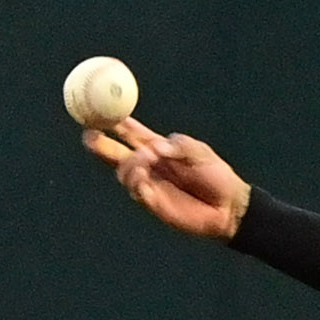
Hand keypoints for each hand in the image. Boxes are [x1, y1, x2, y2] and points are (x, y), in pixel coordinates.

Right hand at [82, 119, 251, 241]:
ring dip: (129, 164)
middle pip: (116, 153)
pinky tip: (143, 178)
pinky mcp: (153, 203)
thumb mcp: (200, 152)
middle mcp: (149, 165)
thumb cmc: (216, 175)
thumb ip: (179, 146)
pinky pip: (136, 191)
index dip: (116, 123)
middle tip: (89, 136)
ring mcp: (149, 184)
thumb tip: (156, 147)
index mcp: (158, 149)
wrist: (229, 206)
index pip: (131, 133)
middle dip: (100, 145)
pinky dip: (135, 182)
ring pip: (123, 172)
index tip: (101, 112)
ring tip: (145, 161)